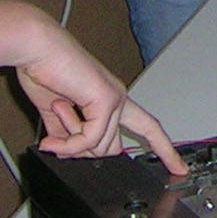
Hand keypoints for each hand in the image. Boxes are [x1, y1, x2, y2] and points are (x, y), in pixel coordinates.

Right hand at [14, 26, 186, 175]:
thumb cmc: (44, 71)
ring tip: (53, 113)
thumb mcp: (57, 113)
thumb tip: (68, 153)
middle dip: (83, 151)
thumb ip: (67, 133)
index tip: (180, 168)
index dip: (164, 149)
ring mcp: (115, 98)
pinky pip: (90, 139)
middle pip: (116, 147)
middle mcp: (118, 98)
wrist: (36, 49)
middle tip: (55, 142)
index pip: (148, 128)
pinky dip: (68, 144)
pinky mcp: (106, 99)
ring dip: (69, 143)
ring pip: (98, 147)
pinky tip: (51, 138)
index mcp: (110, 99)